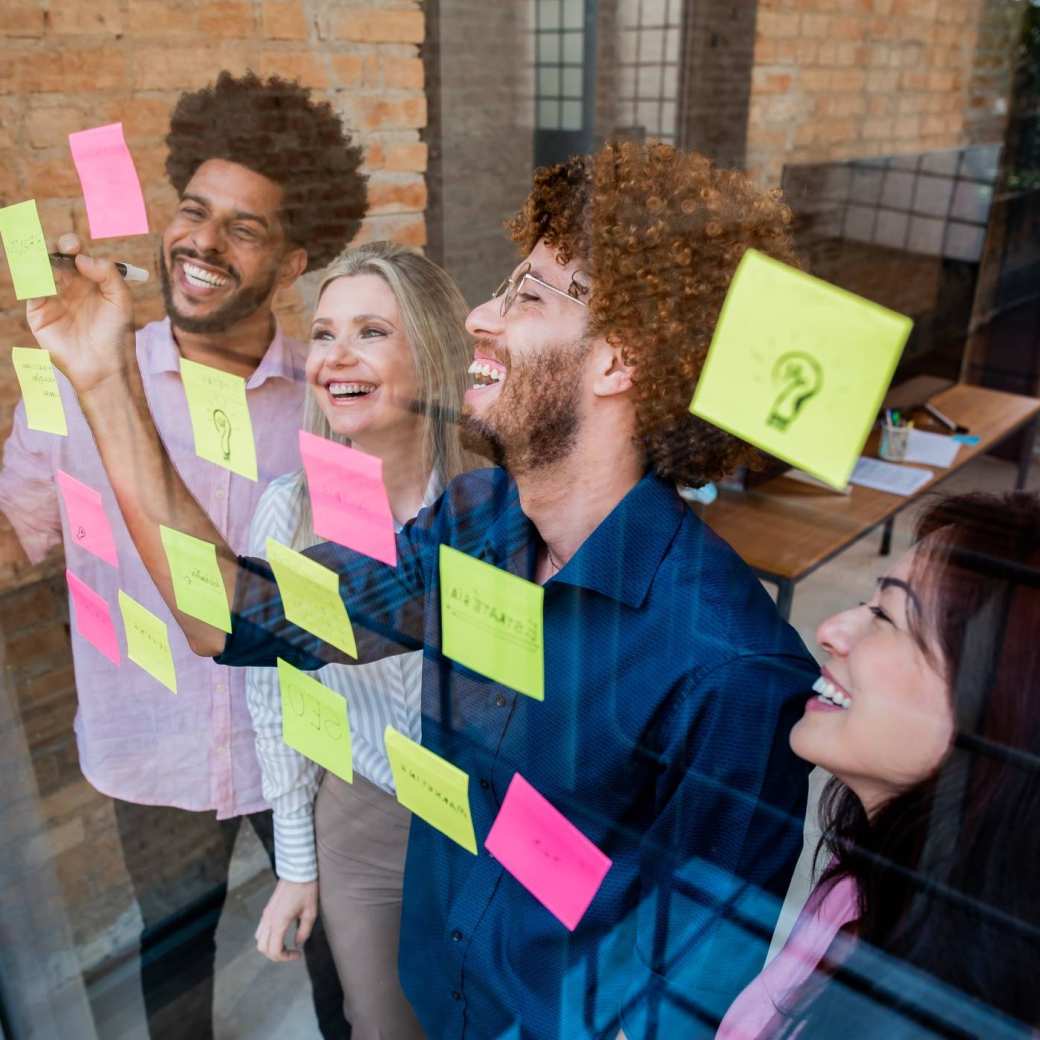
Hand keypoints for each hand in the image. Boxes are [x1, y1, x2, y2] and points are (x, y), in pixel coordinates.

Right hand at [25, 233, 134, 395]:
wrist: (103, 364)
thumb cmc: (116, 333)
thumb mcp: (121, 299)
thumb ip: (107, 273)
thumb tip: (81, 258)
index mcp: (89, 281)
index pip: (76, 254)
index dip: (72, 245)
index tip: (75, 246)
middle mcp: (68, 286)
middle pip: (54, 257)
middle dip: (55, 247)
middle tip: (62, 249)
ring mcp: (52, 298)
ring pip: (38, 269)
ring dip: (39, 258)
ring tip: (48, 258)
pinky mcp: (38, 312)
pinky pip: (30, 290)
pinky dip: (33, 279)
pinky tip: (41, 278)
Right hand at [254, 878, 318, 962]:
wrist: (298, 870)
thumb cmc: (306, 889)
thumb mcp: (310, 913)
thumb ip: (304, 932)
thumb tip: (298, 944)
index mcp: (279, 921)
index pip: (274, 950)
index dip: (285, 958)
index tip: (298, 954)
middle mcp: (268, 919)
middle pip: (262, 948)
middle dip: (276, 955)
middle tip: (291, 953)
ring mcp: (266, 914)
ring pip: (259, 939)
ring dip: (270, 946)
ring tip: (285, 945)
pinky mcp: (267, 909)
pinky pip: (261, 929)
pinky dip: (268, 937)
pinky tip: (282, 934)